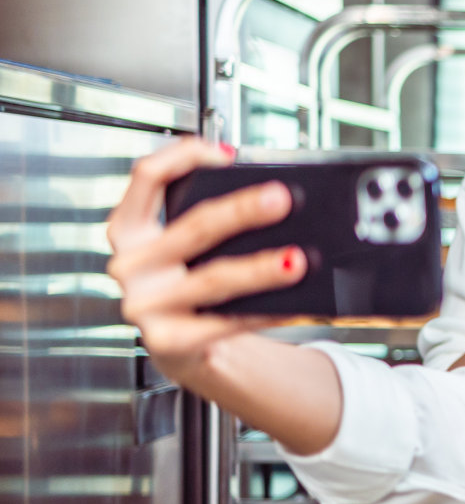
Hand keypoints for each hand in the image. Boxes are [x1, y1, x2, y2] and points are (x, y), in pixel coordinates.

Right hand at [105, 139, 304, 380]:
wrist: (183, 350)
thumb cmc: (187, 286)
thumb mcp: (185, 249)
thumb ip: (206, 220)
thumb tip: (269, 198)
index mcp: (130, 230)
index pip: (147, 178)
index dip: (184, 157)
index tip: (226, 154)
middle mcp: (130, 266)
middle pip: (194, 228)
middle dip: (241, 212)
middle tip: (281, 199)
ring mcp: (145, 305)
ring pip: (213, 279)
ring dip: (259, 269)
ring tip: (296, 259)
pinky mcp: (169, 341)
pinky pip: (227, 322)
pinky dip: (266, 311)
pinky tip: (293, 303)